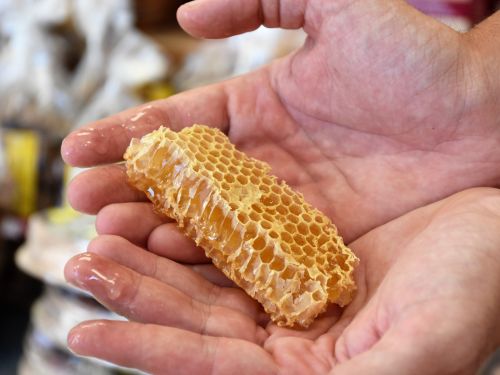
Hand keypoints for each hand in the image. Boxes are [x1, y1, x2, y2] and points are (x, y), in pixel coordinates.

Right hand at [62, 0, 499, 241]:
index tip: (78, 149)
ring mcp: (287, 201)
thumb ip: (259, 1)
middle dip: (127, 189)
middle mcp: (264, 159)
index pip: (179, 126)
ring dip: (156, 225)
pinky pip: (252, 247)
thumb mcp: (332, 6)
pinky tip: (168, 257)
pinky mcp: (314, 236)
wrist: (484, 109)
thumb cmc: (419, 51)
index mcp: (259, 108)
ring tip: (108, 232)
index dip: (127, 136)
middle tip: (80, 200)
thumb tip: (187, 16)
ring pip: (208, 218)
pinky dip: (208, 254)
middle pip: (182, 179)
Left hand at [64, 188, 499, 373]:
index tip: (85, 332)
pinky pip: (235, 241)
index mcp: (313, 373)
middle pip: (196, 319)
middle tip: (81, 266)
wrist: (495, 230)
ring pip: (207, 278)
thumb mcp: (418, 351)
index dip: (147, 350)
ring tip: (100, 240)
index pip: (211, 366)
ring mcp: (294, 292)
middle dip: (136, 295)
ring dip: (153, 261)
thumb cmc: (478, 289)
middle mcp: (294, 338)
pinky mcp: (300, 250)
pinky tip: (160, 216)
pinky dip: (195, 230)